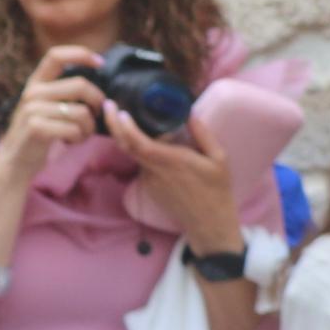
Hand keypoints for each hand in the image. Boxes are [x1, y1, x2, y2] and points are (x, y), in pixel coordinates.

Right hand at [0, 49, 108, 185]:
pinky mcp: (36, 128)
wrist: (15, 161)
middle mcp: (32, 92)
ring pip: (82, 112)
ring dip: (89, 128)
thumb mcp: (46, 106)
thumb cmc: (39, 134)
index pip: (56, 56)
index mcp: (36, 83)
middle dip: (97, 102)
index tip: (100, 62)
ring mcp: (32, 109)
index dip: (80, 54)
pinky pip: (74, 129)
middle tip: (95, 117)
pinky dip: (79, 139)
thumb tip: (97, 86)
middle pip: (81, 85)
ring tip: (79, 135)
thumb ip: (64, 92)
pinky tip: (70, 143)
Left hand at [109, 102, 244, 253]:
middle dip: (114, 125)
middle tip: (109, 105)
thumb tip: (190, 113)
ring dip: (131, 137)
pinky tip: (154, 144)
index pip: (141, 144)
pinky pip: (142, 164)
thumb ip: (204, 135)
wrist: (208, 223)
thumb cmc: (217, 191)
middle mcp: (155, 171)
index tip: (120, 111)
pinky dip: (142, 151)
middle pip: (126, 146)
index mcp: (173, 162)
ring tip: (136, 120)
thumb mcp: (220, 160)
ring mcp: (149, 180)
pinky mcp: (147, 187)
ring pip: (134, 154)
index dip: (127, 128)